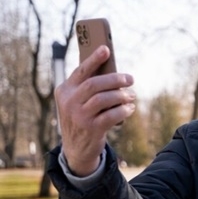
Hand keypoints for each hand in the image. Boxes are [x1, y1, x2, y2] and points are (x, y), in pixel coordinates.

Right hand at [56, 45, 134, 175]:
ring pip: (104, 98)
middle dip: (115, 79)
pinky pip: (112, 115)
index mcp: (64, 90)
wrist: (77, 149)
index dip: (94, 60)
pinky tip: (130, 108)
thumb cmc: (82, 118)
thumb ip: (89, 87)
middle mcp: (69, 102)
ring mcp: (79, 116)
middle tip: (130, 79)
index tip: (106, 49)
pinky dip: (124, 110)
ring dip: (122, 95)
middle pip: (95, 84)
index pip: (80, 71)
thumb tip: (113, 72)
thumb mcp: (77, 102)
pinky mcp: (91, 129)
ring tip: (132, 95)